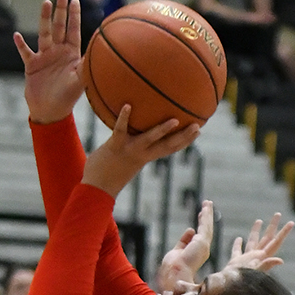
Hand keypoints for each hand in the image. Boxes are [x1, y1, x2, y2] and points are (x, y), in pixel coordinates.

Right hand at [14, 0, 85, 124]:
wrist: (50, 112)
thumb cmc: (67, 98)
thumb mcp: (79, 81)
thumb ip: (87, 67)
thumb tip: (100, 55)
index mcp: (71, 54)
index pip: (73, 30)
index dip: (74, 16)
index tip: (75, 0)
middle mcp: (58, 52)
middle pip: (59, 27)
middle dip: (60, 11)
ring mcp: (44, 57)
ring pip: (44, 34)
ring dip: (44, 19)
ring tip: (45, 2)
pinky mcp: (32, 65)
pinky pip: (25, 52)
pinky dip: (21, 45)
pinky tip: (16, 35)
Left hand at [82, 106, 200, 197]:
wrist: (95, 189)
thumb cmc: (106, 174)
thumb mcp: (121, 159)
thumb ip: (128, 145)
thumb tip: (129, 128)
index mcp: (145, 157)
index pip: (169, 149)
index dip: (184, 141)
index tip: (198, 131)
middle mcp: (141, 155)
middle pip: (167, 145)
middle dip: (184, 137)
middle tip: (198, 126)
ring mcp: (129, 150)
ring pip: (149, 139)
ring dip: (162, 130)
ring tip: (175, 120)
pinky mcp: (114, 146)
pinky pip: (121, 130)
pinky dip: (124, 118)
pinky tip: (127, 105)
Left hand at [156, 200, 214, 291]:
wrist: (175, 278)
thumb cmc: (172, 272)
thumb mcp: (176, 254)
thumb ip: (182, 243)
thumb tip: (190, 230)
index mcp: (194, 256)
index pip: (195, 241)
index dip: (195, 233)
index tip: (194, 227)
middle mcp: (201, 252)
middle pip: (203, 232)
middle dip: (204, 220)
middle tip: (205, 209)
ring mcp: (203, 247)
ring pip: (206, 227)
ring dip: (207, 215)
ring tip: (207, 203)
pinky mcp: (203, 241)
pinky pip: (205, 225)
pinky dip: (206, 215)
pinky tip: (206, 206)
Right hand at [224, 212, 293, 274]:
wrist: (228, 288)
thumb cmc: (241, 281)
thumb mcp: (255, 271)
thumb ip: (267, 264)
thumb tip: (280, 261)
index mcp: (262, 257)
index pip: (275, 242)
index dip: (284, 233)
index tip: (291, 223)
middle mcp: (256, 256)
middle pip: (267, 238)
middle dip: (272, 226)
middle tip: (278, 214)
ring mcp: (246, 259)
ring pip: (253, 241)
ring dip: (256, 231)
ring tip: (259, 221)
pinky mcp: (236, 262)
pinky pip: (237, 250)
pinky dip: (238, 244)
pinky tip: (239, 239)